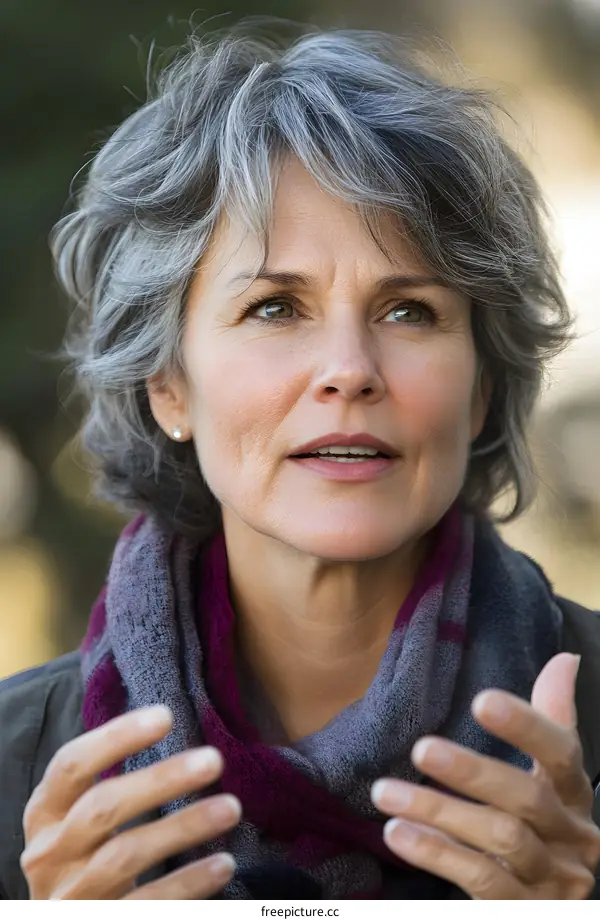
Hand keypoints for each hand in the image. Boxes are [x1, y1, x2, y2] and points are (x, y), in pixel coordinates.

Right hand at [21, 706, 240, 898]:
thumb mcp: (79, 820)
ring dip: (184, 827)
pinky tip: (223, 864)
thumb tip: (173, 726)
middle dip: (161, 780)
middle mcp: (49, 854)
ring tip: (231, 807)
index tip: (165, 715)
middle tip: (214, 759)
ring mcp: (70, 897)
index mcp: (45, 814)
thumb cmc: (85, 858)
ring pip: (125, 856)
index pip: (71, 765)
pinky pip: (147, 905)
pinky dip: (187, 883)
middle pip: (101, 808)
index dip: (115, 738)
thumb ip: (111, 783)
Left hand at [372, 652, 599, 898]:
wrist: (549, 906)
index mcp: (576, 794)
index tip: (481, 700)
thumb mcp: (548, 777)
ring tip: (385, 792)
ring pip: (498, 840)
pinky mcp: (524, 910)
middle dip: (472, 771)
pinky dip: (436, 854)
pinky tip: (398, 833)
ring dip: (438, 812)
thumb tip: (564, 660)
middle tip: (421, 748)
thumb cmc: (540, 828)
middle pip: (528, 798)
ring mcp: (552, 879)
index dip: (526, 726)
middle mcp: (574, 837)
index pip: (561, 752)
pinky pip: (479, 879)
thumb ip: (551, 719)